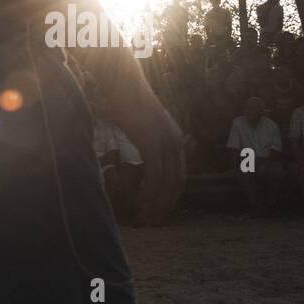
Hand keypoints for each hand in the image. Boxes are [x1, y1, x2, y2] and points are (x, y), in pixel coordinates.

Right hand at [113, 92, 184, 225]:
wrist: (124, 84)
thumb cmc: (128, 103)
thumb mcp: (144, 125)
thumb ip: (148, 140)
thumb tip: (144, 153)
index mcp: (174, 138)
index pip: (179, 174)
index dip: (172, 194)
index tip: (162, 208)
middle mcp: (175, 142)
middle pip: (177, 182)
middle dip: (167, 203)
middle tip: (156, 219)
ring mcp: (165, 143)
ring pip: (166, 182)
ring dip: (157, 202)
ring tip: (146, 216)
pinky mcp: (152, 143)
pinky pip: (154, 175)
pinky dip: (148, 192)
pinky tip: (141, 202)